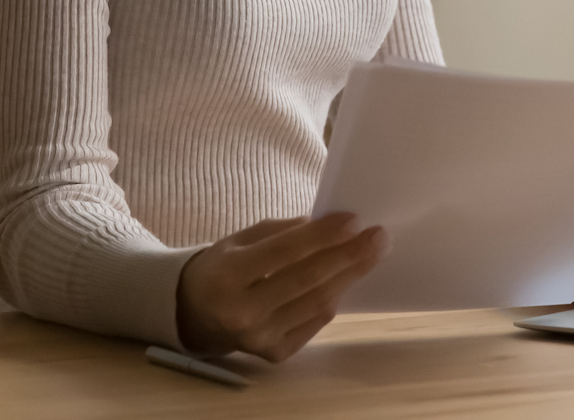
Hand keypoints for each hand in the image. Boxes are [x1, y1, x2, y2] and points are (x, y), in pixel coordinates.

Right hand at [174, 212, 385, 360]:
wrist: (195, 314)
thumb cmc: (222, 268)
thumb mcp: (240, 239)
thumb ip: (281, 231)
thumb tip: (326, 224)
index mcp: (228, 276)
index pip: (284, 252)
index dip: (322, 236)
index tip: (354, 220)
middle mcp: (242, 312)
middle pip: (308, 279)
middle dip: (348, 255)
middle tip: (378, 236)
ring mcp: (260, 338)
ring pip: (317, 302)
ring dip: (350, 275)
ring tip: (372, 253)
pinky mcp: (275, 354)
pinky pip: (315, 321)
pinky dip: (334, 296)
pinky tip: (347, 277)